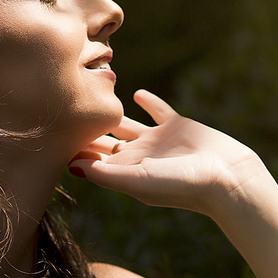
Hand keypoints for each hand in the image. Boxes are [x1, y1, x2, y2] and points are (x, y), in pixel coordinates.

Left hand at [69, 90, 266, 215]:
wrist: (225, 176)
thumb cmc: (181, 184)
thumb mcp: (138, 180)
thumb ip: (106, 173)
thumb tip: (72, 165)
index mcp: (126, 172)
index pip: (92, 159)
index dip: (74, 148)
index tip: (52, 132)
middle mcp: (138, 156)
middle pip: (104, 141)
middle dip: (87, 130)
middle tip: (63, 110)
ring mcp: (158, 140)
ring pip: (127, 124)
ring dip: (112, 113)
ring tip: (93, 96)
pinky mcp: (177, 126)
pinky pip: (158, 110)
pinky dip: (147, 101)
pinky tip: (134, 93)